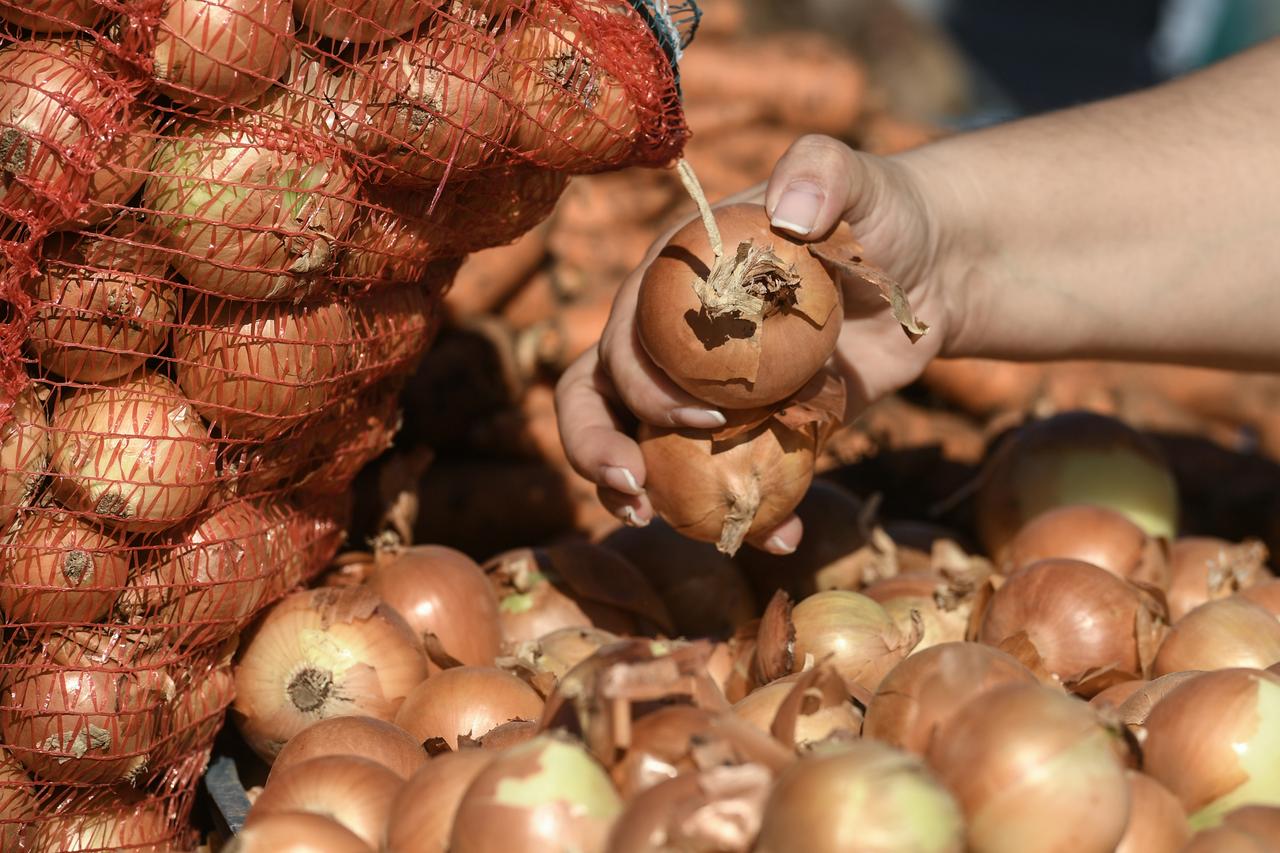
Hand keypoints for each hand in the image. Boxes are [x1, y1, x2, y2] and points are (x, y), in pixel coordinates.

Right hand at [555, 134, 956, 550]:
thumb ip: (821, 170)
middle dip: (596, 447)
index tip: (698, 417)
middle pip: (600, 394)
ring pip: (647, 445)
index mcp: (673, 280)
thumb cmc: (879, 213)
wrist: (934, 272)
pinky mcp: (758, 428)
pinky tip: (780, 539)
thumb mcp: (853, 178)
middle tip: (631, 493)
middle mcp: (676, 337)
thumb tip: (788, 211)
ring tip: (672, 527)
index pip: (621, 334)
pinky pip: (729, 477)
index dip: (637, 383)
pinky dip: (746, 515)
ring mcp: (711, 388)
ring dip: (644, 492)